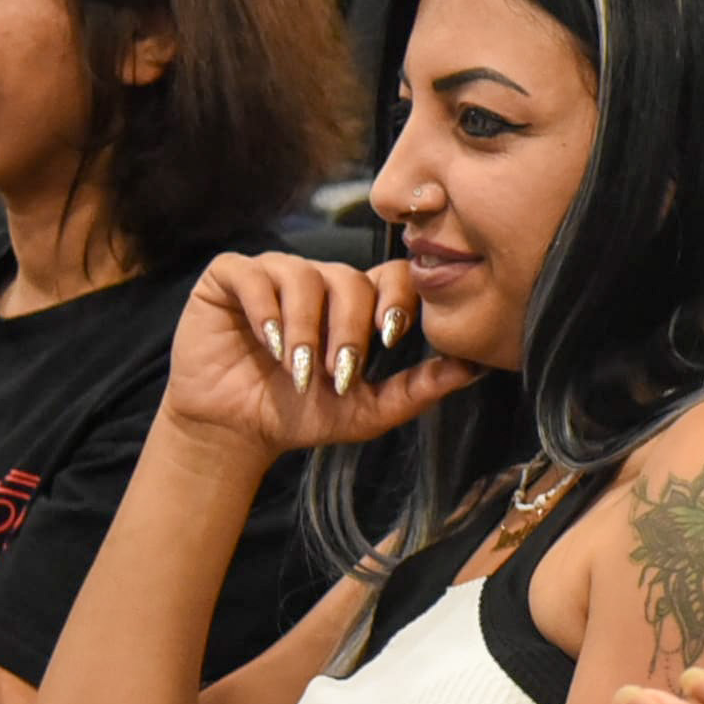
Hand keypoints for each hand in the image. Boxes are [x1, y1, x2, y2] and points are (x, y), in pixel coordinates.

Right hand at [160, 249, 474, 463]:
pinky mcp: (229, 278)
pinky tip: (268, 344)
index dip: (397, 299)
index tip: (390, 337)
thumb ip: (418, 388)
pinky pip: (252, 275)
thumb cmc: (302, 415)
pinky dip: (265, 310)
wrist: (236, 430)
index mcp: (358, 302)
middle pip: (350, 280)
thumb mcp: (368, 410)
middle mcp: (319, 280)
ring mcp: (274, 274)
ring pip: (304, 277)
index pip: (392, 276)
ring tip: (299, 370)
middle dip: (348, 330)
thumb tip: (474, 368)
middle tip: (337, 373)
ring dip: (306, 328)